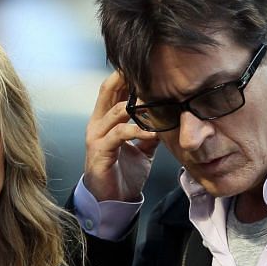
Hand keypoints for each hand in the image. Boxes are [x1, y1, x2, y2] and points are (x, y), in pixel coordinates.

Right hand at [83, 71, 160, 201]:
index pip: (112, 88)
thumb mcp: (141, 148)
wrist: (111, 201)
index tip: (145, 64)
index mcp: (105, 120)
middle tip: (147, 70)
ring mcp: (97, 137)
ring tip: (156, 101)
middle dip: (125, 78)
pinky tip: (153, 131)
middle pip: (107, 91)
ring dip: (137, 105)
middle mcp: (97, 124)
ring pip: (115, 111)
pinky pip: (119, 134)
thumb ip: (149, 130)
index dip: (125, 74)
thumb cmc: (123, 172)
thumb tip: (169, 118)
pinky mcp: (100, 152)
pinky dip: (137, 130)